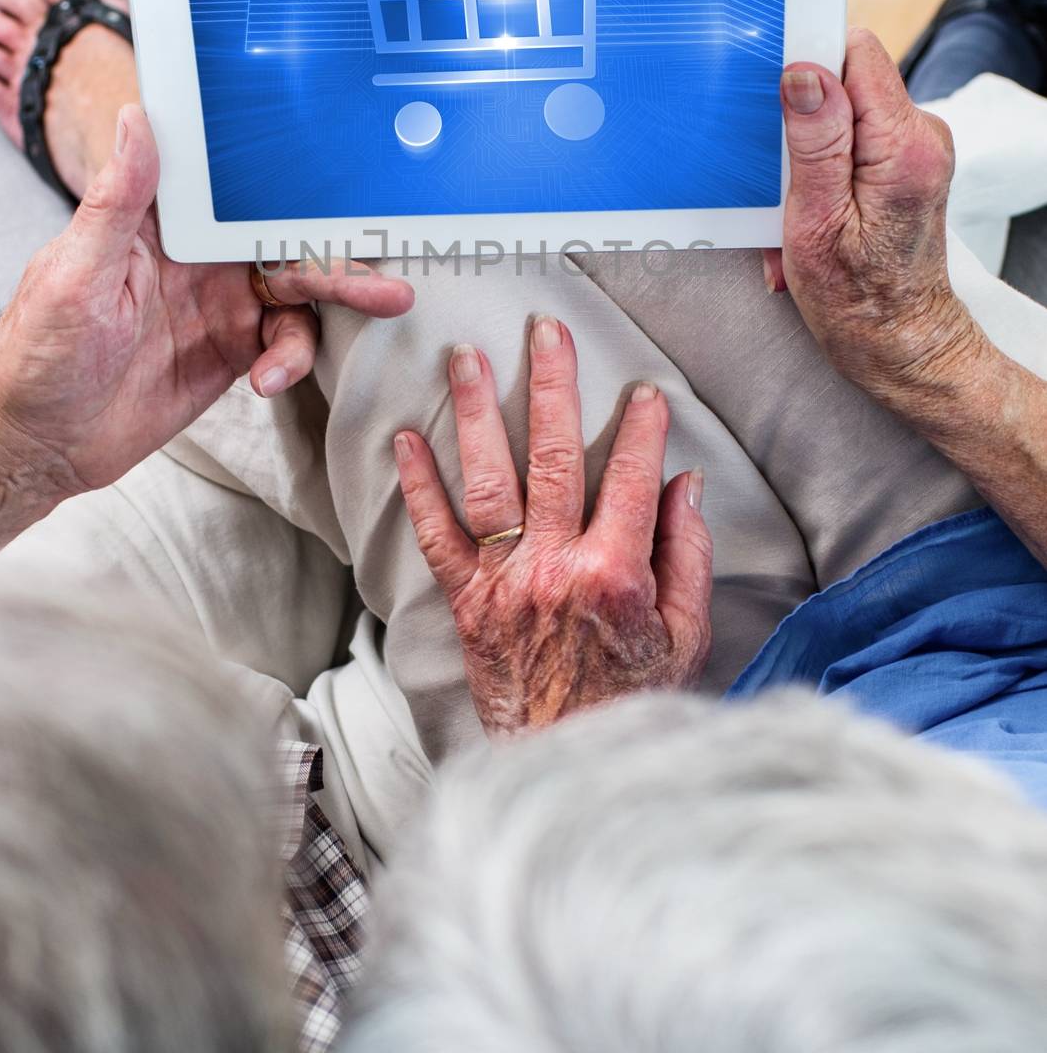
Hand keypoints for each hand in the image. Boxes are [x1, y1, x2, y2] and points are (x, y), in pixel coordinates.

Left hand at [0, 105, 412, 510]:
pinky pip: (283, 344)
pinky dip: (290, 358)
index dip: (282, 171)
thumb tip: (137, 118)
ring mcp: (216, 306)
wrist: (37, 447)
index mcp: (159, 223)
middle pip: (281, 238)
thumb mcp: (73, 272)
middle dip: (337, 247)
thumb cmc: (33, 352)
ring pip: (297, 290)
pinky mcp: (227, 354)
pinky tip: (271, 378)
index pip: (230, 183)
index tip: (337, 164)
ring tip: (380, 307)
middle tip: (387, 261)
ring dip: (338, 299)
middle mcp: (196, 258)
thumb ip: (117, 201)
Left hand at [393, 316, 711, 735]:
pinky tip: (407, 439)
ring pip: (490, 479)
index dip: (643, 429)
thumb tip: (684, 486)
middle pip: (555, 456)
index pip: (631, 477)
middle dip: (552, 385)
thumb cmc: (631, 701)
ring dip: (478, 413)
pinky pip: (437, 535)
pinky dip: (419, 486)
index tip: (645, 392)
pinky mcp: (467, 601)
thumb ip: (685, 556)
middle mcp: (555, 566)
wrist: (564, 764)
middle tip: (546, 330)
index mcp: (615, 573)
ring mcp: (505, 581)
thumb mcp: (684, 635)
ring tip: (467, 359)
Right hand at [763, 28, 981, 396]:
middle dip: (798, 124)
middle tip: (786, 183)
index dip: (807, 66)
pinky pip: (849, 138)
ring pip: (840, 111)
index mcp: (904, 145)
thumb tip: (805, 75)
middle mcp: (921, 137)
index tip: (777, 101)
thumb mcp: (816, 223)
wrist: (897, 342)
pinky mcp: (902, 161)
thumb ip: (814, 142)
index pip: (855, 52)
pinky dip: (820, 170)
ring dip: (805, 156)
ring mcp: (914, 148)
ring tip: (799, 209)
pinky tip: (813, 211)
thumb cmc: (857, 300)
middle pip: (844, 80)